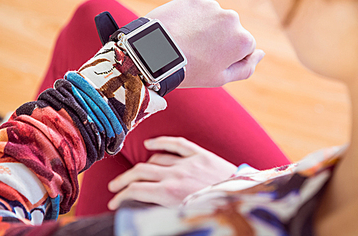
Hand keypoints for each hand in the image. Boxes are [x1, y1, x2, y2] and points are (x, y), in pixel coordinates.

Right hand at [107, 136, 236, 208]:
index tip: (115, 201)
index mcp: (170, 193)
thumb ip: (161, 209)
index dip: (121, 196)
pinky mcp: (200, 155)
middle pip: (140, 172)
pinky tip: (149, 144)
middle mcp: (176, 175)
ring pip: (155, 159)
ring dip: (141, 165)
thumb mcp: (182, 214)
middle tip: (114, 186)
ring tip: (132, 172)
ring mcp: (188, 162)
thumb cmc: (213, 211)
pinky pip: (176, 143)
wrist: (243, 200)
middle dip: (123, 180)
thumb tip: (144, 208)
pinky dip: (161, 142)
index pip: (136, 190)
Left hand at [145, 0, 264, 87]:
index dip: (227, 56)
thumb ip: (247, 67)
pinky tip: (178, 29)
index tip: (209, 62)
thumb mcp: (220, 78)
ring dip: (203, 26)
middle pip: (229, 30)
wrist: (154, 54)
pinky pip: (196, 7)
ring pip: (213, 17)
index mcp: (243, 40)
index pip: (245, 47)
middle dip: (217, 39)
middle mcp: (233, 18)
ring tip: (183, 41)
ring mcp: (213, 6)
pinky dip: (189, 16)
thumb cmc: (189, 71)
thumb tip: (261, 53)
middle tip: (195, 53)